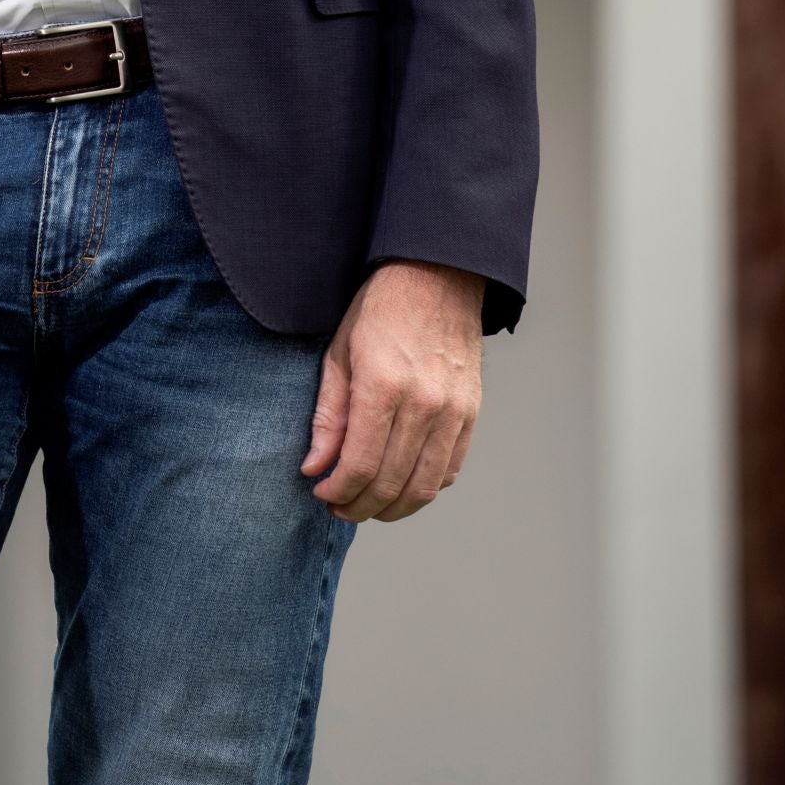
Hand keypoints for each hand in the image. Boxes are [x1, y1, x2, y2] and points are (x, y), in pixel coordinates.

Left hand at [301, 259, 483, 522]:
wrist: (437, 275)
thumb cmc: (381, 309)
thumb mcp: (340, 352)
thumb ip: (327, 415)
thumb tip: (314, 468)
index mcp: (383, 385)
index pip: (359, 465)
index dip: (337, 490)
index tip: (320, 491)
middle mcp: (423, 403)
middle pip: (390, 483)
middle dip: (358, 506)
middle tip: (338, 507)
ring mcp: (453, 411)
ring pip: (423, 487)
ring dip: (392, 508)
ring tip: (367, 505)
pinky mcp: (471, 414)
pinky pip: (448, 470)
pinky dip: (424, 489)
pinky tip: (400, 485)